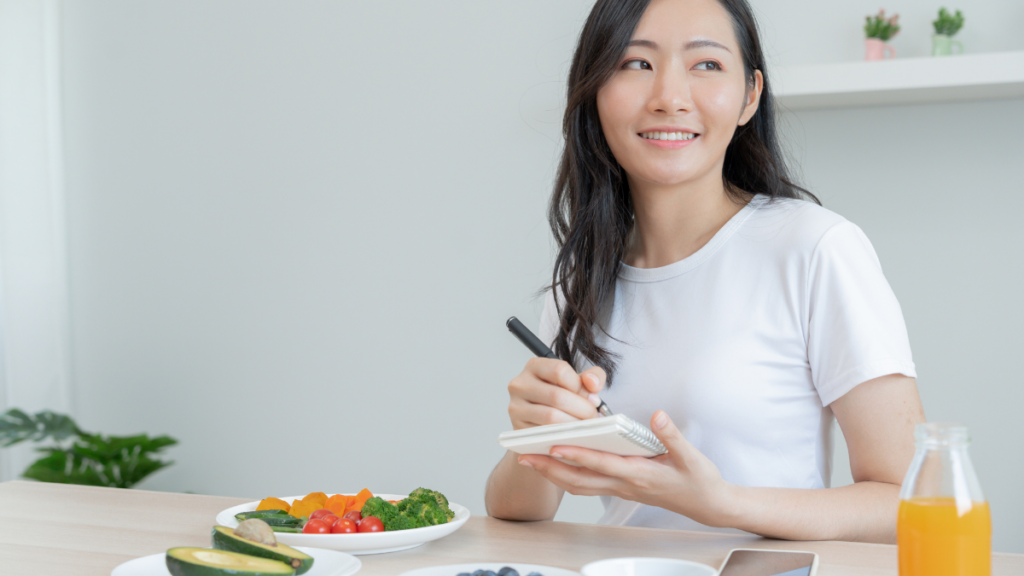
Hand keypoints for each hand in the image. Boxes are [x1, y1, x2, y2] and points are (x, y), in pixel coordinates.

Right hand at [507, 359, 605, 429]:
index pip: (559, 370)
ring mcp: (516, 407)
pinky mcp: (517, 429)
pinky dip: (562, 436)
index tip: (591, 398)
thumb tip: (592, 383)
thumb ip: (592, 377)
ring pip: (551, 417)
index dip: (580, 386)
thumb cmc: (560, 398)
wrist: (541, 422)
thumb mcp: (577, 383)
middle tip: (593, 417)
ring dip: (574, 424)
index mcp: (534, 367)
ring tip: (585, 426)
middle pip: (556, 396)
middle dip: (582, 409)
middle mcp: (520, 385)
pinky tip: (571, 435)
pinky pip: (544, 434)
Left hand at [517, 410, 738, 527]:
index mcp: (639, 474)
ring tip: (529, 460)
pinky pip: (586, 485)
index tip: (555, 446)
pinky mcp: (620, 488)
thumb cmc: (698, 479)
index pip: (601, 464)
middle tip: (524, 455)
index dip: (577, 455)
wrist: (708, 504)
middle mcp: (624, 484)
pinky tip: (554, 466)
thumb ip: (671, 435)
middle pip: (579, 479)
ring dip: (552, 473)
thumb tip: (657, 416)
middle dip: (549, 468)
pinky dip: (566, 477)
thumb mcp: (691, 455)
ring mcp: (620, 489)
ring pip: (579, 485)